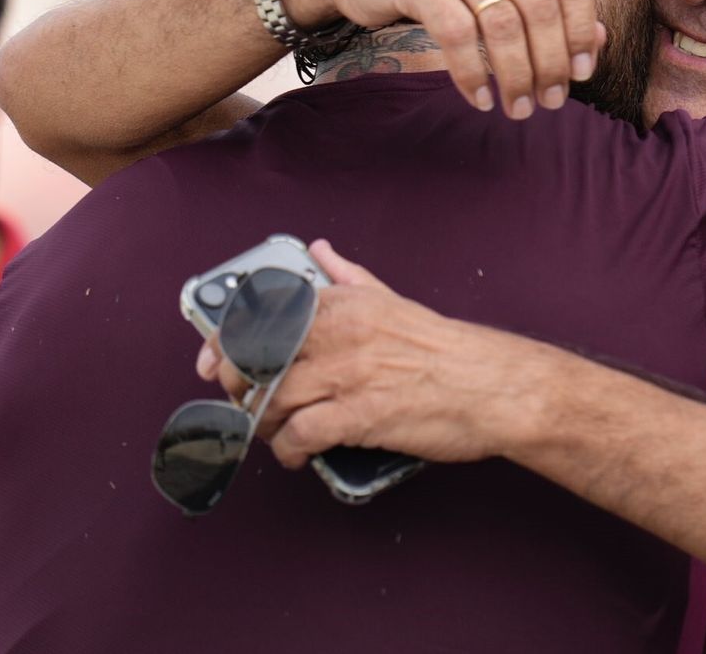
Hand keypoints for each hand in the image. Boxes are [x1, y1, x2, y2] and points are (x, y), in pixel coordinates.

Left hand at [197, 239, 553, 466]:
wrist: (492, 386)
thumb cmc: (446, 349)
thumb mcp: (393, 299)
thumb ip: (349, 276)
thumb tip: (320, 250)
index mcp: (344, 303)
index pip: (261, 315)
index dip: (225, 342)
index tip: (213, 363)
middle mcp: (339, 335)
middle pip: (257, 362)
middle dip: (239, 390)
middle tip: (245, 405)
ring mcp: (347, 376)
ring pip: (271, 402)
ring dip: (263, 425)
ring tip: (275, 433)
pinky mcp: (359, 417)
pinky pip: (299, 435)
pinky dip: (288, 450)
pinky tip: (295, 455)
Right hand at [278, 0, 601, 118]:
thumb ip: (548, 1)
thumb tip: (598, 42)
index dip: (582, 31)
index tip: (581, 73)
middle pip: (540, 8)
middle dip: (550, 64)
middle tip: (550, 102)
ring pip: (503, 25)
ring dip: (516, 76)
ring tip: (518, 108)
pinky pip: (458, 36)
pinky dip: (474, 74)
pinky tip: (481, 98)